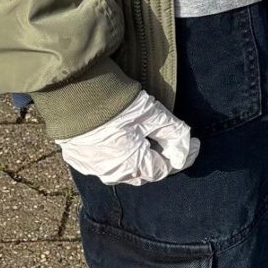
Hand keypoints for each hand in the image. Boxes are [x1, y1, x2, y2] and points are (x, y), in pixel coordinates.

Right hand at [57, 90, 198, 185]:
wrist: (72, 93)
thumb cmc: (115, 104)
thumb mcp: (152, 114)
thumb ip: (173, 132)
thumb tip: (187, 146)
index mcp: (132, 167)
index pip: (164, 169)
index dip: (182, 156)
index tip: (195, 144)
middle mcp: (112, 174)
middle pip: (144, 172)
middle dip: (160, 159)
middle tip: (170, 142)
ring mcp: (92, 168)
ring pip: (122, 170)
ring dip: (137, 158)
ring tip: (145, 141)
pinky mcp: (77, 158)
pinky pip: (102, 163)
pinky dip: (115, 155)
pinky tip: (119, 141)